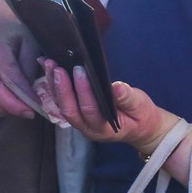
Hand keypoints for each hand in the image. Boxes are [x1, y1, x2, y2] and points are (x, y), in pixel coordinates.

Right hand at [0, 0, 43, 118]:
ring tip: (24, 110)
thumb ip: (28, 68)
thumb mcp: (29, 44)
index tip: (37, 103)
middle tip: (31, 113)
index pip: (8, 74)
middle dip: (13, 106)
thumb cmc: (15, 38)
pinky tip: (14, 108)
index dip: (22, 91)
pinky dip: (0, 111)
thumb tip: (30, 94)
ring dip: (6, 110)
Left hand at [36, 60, 175, 152]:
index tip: (79, 70)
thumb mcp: (141, 107)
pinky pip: (63, 101)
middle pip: (69, 110)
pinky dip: (54, 85)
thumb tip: (117, 87)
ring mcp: (81, 122)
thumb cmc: (142, 116)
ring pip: (62, 105)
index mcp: (104, 128)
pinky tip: (49, 68)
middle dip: (62, 88)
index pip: (89, 109)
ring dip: (54, 85)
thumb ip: (128, 99)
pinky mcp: (77, 113)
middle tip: (57, 66)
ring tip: (49, 63)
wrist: (141, 128)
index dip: (83, 91)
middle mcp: (87, 128)